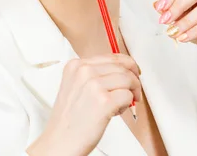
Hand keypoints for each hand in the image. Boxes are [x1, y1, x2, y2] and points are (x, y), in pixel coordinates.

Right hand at [26, 53, 141, 155]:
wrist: (60, 140)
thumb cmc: (69, 119)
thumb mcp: (74, 86)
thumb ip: (93, 75)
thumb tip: (120, 71)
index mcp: (75, 65)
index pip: (111, 56)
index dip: (127, 65)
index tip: (134, 72)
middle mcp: (84, 71)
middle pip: (123, 66)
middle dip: (134, 79)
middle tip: (135, 90)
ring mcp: (93, 85)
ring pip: (128, 79)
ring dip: (132, 92)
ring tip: (121, 104)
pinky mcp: (104, 101)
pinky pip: (128, 96)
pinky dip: (127, 105)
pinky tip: (116, 112)